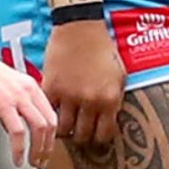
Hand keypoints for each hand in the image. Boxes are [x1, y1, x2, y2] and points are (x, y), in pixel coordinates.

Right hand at [0, 53, 57, 168]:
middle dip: (48, 147)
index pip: (51, 115)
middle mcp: (29, 91)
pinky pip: (18, 131)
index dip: (52, 136)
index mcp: (32, 87)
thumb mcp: (6, 90)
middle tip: (43, 162)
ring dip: (38, 150)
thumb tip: (15, 130)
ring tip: (33, 163)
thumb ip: (15, 109)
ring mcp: (18, 97)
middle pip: (50, 123)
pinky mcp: (3, 104)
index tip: (47, 150)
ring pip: (39, 128)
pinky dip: (19, 149)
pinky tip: (17, 158)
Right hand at [43, 20, 126, 153]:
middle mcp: (89, 101)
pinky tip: (54, 112)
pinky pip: (48, 111)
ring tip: (65, 126)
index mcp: (109, 99)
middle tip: (79, 134)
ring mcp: (68, 96)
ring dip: (64, 130)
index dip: (99, 139)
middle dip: (81, 137)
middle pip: (82, 135)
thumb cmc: (102, 49)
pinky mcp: (50, 88)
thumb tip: (111, 119)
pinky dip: (51, 114)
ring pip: (63, 129)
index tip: (96, 138)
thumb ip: (115, 99)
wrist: (80, 28)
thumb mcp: (119, 75)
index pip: (104, 134)